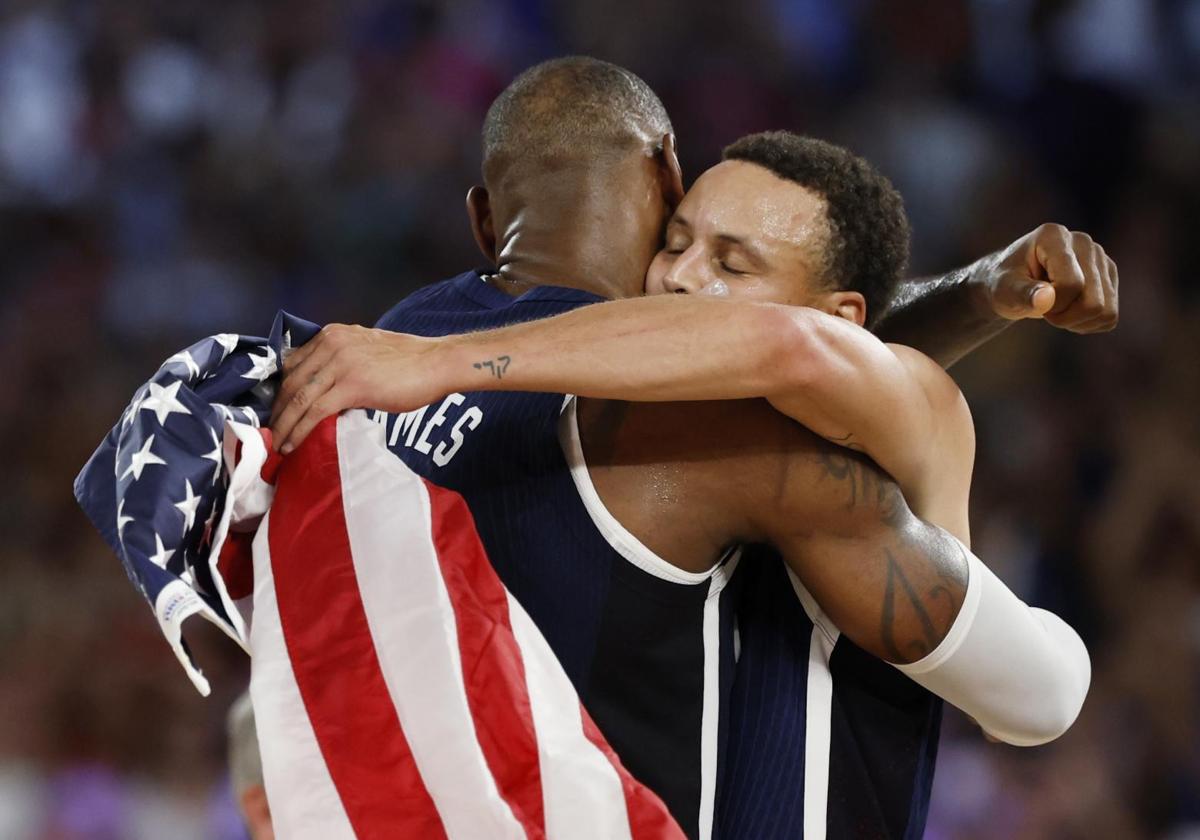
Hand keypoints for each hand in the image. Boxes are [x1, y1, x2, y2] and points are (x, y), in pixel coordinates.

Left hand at [269, 324, 449, 452]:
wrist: (437, 363)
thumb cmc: (410, 361)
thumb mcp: (366, 351)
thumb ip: (342, 363)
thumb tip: (326, 391)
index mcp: (333, 334)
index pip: (293, 363)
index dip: (280, 390)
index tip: (277, 410)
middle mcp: (332, 344)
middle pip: (291, 380)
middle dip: (277, 410)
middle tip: (270, 432)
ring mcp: (340, 363)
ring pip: (298, 398)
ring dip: (283, 424)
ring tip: (275, 443)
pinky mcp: (351, 385)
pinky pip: (315, 411)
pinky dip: (299, 430)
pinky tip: (292, 445)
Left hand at [986, 223, 1117, 331]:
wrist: (1012, 284)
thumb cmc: (1004, 285)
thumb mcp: (1003, 290)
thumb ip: (1022, 293)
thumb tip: (1046, 298)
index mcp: (1054, 236)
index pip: (1071, 284)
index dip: (1052, 305)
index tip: (1034, 301)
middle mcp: (1083, 242)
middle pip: (1093, 302)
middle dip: (1064, 316)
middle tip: (1043, 308)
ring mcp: (1100, 258)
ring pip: (1105, 311)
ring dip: (1076, 321)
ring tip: (1055, 309)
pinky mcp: (1109, 275)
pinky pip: (1110, 316)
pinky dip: (1087, 323)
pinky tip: (1068, 311)